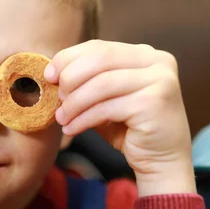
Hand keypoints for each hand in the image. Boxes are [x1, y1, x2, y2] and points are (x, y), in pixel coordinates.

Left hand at [45, 40, 195, 195]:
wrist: (161, 161)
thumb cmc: (128, 129)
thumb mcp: (104, 98)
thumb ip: (86, 81)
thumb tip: (51, 72)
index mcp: (144, 54)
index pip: (98, 47)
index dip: (68, 58)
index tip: (48, 75)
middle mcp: (157, 61)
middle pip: (99, 59)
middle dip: (70, 79)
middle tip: (57, 100)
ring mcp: (159, 80)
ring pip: (100, 84)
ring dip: (73, 103)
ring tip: (61, 119)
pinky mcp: (154, 103)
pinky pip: (107, 107)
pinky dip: (83, 119)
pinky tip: (72, 129)